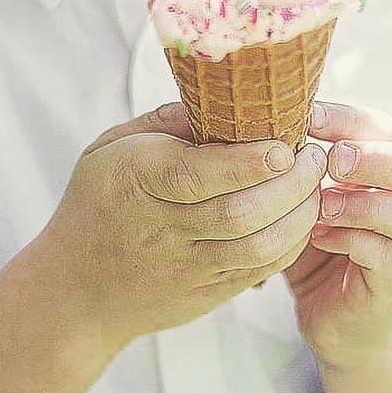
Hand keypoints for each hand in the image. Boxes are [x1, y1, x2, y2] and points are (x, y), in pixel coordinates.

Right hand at [38, 101, 326, 357]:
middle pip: (238, 212)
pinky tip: (303, 216)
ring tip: (315, 184)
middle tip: (314, 156)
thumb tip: (224, 99)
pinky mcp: (206, 293)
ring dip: (299, 215)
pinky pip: (259, 270)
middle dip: (289, 184)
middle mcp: (160, 228)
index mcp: (135, 181)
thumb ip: (163, 122)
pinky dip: (291, 242)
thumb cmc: (97, 203)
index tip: (285, 144)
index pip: (196, 174)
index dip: (248, 162)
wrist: (76, 290)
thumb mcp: (110, 148)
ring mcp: (185, 267)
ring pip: (256, 246)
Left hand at [282, 99, 391, 371]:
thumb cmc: (320, 247)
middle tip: (333, 161)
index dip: (353, 119)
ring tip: (323, 206)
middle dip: (382, 159)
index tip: (307, 115)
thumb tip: (261, 112)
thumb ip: (301, 162)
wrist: (335, 321)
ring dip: (370, 205)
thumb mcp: (309, 197)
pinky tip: (319, 237)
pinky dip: (355, 243)